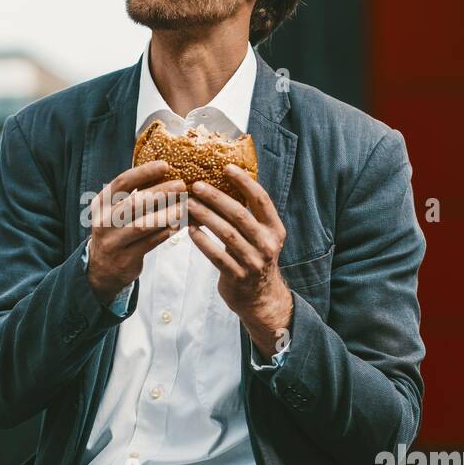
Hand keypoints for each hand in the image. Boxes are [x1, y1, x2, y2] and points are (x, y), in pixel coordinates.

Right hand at [86, 160, 186, 304]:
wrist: (101, 268)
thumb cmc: (116, 231)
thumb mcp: (115, 211)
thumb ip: (133, 196)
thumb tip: (166, 174)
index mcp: (101, 204)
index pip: (122, 182)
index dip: (143, 172)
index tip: (165, 165)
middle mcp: (103, 222)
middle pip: (134, 203)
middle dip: (160, 192)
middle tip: (181, 185)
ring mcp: (113, 242)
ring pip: (143, 225)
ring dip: (166, 214)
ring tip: (184, 207)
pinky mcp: (125, 259)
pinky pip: (149, 243)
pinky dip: (166, 233)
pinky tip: (179, 226)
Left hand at [185, 164, 292, 357]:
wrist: (260, 298)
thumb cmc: (254, 258)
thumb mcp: (261, 236)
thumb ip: (249, 215)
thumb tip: (223, 184)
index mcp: (275, 229)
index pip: (261, 199)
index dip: (244, 181)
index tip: (226, 167)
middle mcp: (267, 244)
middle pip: (240, 215)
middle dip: (216, 197)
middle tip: (196, 185)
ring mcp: (253, 262)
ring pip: (226, 234)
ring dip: (205, 217)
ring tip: (188, 204)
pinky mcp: (237, 277)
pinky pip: (216, 256)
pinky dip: (202, 241)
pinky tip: (189, 229)